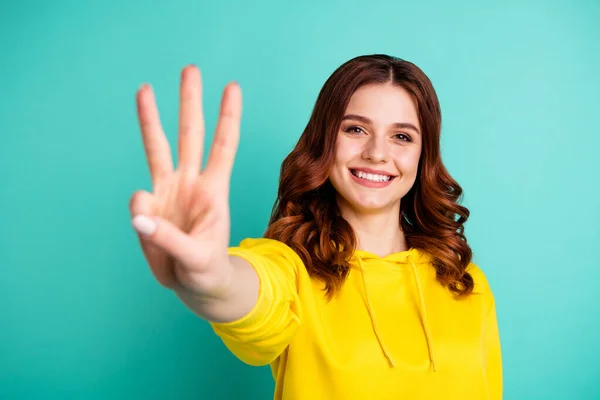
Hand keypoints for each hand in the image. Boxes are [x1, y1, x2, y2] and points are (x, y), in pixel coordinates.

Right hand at [129, 65, 241, 296]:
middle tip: (190, 69)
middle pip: (190, 134)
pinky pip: (138, 200)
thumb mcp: (196, 259)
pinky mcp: (150, 208)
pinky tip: (146, 225)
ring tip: (144, 88)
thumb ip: (168, 239)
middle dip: (190, 102)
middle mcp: (191, 183)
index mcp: (214, 190)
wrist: (195, 285)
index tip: (232, 86)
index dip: (228, 117)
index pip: (224, 146)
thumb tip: (139, 215)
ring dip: (152, 118)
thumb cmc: (206, 269)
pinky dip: (138, 210)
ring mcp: (169, 192)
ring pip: (158, 148)